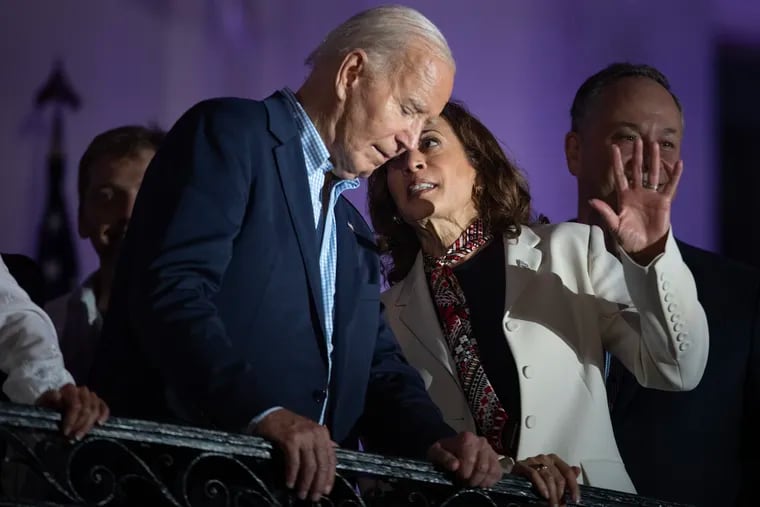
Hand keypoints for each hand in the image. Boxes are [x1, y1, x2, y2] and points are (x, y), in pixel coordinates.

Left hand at [35, 384, 108, 439]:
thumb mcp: (42, 403)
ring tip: (79, 436)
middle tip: (72, 437)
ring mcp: (90, 396)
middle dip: (80, 425)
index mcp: (68, 389)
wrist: (50, 408)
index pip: (76, 404)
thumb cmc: (46, 407)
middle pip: (87, 408)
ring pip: (95, 409)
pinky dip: (104, 415)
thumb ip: (48, 398)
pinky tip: (99, 423)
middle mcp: (81, 390)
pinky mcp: (97, 402)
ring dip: (88, 424)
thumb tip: (58, 396)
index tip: (65, 432)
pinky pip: (104, 407)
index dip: (71, 419)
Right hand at [253, 408, 336, 501]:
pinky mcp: (290, 439)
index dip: (329, 477)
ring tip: (301, 494)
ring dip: (305, 483)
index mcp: (323, 434)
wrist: (269, 413)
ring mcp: (303, 436)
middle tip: (313, 497)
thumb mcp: (309, 432)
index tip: (326, 491)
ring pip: (309, 466)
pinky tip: (289, 484)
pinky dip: (292, 475)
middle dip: (318, 484)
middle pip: (321, 465)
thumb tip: (335, 452)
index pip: (331, 459)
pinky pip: (294, 462)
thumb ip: (321, 443)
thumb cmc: (289, 425)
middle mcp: (316, 434)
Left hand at [427, 432, 501, 487]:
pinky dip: (489, 481)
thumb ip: (443, 457)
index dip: (464, 473)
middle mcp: (481, 442)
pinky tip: (480, 482)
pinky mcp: (496, 459)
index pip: (470, 461)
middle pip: (482, 467)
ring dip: (480, 481)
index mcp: (467, 438)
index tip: (457, 477)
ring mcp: (490, 450)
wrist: (452, 447)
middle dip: (472, 479)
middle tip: (464, 482)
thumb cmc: (444, 451)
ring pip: (491, 471)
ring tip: (471, 482)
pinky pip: (498, 473)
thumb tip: (455, 466)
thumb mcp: (435, 452)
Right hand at [512, 454, 580, 505]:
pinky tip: (544, 495)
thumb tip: (577, 470)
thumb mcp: (551, 478)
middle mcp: (545, 458)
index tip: (575, 499)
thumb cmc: (532, 478)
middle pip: (558, 477)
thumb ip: (564, 476)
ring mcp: (533, 460)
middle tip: (560, 506)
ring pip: (548, 477)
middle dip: (560, 495)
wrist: (514, 478)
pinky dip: (541, 486)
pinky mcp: (523, 465)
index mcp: (554, 459)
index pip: (568, 472)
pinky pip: (534, 475)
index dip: (573, 487)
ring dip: (552, 494)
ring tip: (553, 505)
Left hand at [590, 138, 682, 263]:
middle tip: (637, 139)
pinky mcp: (663, 201)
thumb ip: (605, 211)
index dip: (617, 162)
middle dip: (637, 155)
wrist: (644, 248)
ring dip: (654, 159)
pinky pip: (670, 186)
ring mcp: (651, 195)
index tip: (613, 148)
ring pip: (652, 173)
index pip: (620, 175)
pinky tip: (678, 163)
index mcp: (624, 197)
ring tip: (654, 144)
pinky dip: (674, 175)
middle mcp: (637, 193)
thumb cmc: (627, 238)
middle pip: (637, 170)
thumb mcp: (614, 225)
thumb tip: (591, 200)